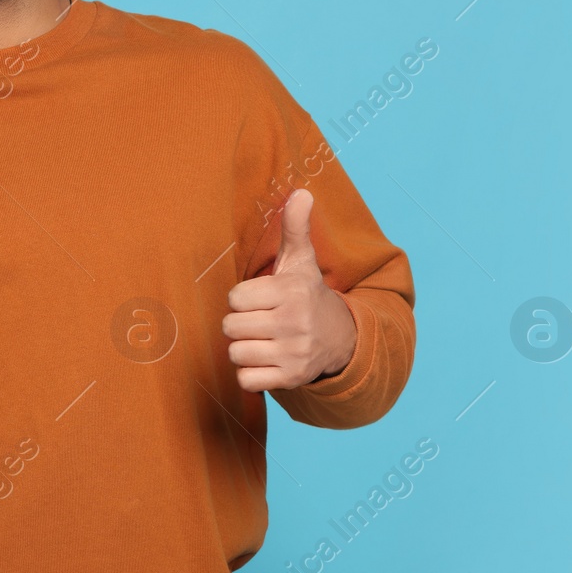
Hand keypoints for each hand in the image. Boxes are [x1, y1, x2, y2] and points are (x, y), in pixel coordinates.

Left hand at [223, 188, 357, 391]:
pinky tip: (267, 360)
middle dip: (241, 324)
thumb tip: (301, 192)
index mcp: (291, 293)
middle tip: (260, 321)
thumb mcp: (301, 261)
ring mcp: (294, 354)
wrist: (340, 338)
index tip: (261, 299)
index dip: (243, 299)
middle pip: (230, 327)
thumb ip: (294, 227)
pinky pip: (246, 380)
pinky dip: (251, 374)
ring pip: (236, 354)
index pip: (235, 299)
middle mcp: (294, 323)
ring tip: (264, 340)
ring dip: (245, 349)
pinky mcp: (291, 379)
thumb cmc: (306, 294)